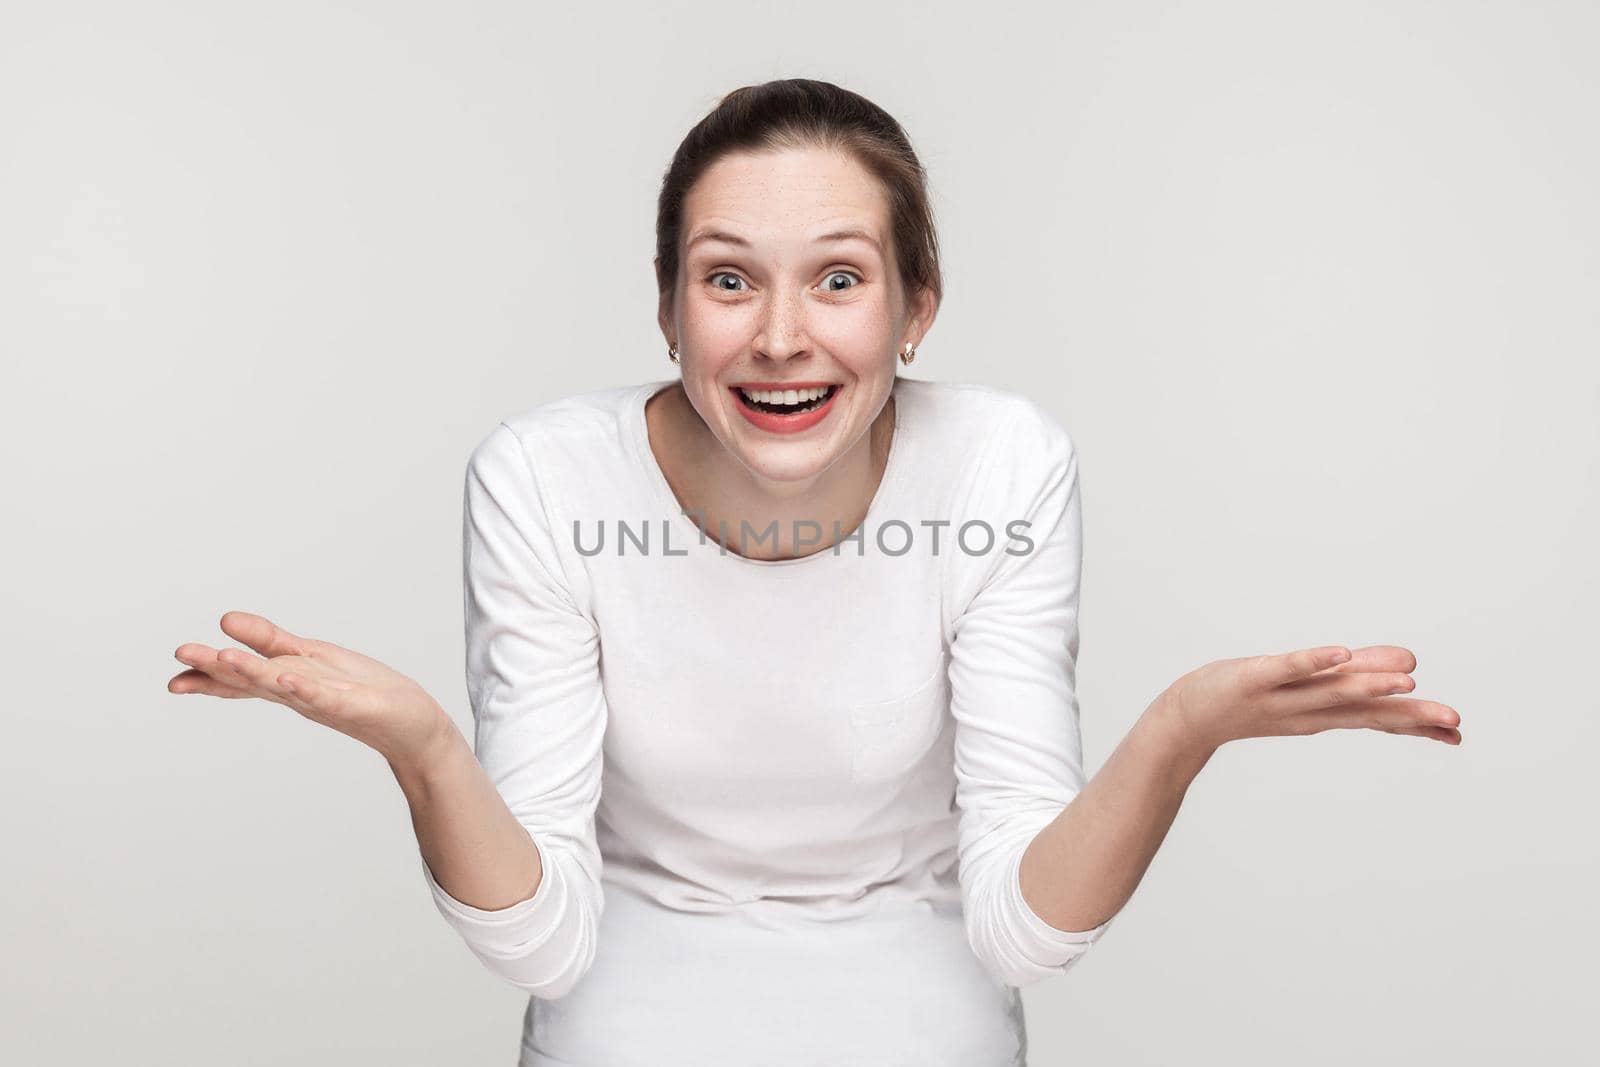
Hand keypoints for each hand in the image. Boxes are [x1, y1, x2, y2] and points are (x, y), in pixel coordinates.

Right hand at [168, 610, 455, 767]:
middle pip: (254, 679)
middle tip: (181, 658)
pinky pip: (327, 696)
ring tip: (223, 658)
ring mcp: (326, 699)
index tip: (173, 677)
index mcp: (288, 679)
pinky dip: (308, 688)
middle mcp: (300, 692)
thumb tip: (226, 620)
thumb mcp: (310, 657)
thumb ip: (269, 640)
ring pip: (283, 685)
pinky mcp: (355, 705)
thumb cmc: (362, 691)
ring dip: (254, 672)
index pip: (242, 677)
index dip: (208, 675)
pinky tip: (289, 678)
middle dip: (218, 669)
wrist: (413, 728)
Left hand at [1162, 644, 1460, 752]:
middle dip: (1409, 715)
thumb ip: (1357, 675)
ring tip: (1408, 680)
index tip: (1458, 732)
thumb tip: (1411, 662)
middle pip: (1363, 712)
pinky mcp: (1252, 678)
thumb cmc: (1249, 700)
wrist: (1186, 719)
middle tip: (1453, 720)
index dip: (1416, 723)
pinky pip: (1286, 667)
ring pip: (1331, 690)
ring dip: (1369, 684)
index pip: (1377, 718)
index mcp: (1324, 714)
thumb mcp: (1309, 688)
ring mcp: (1280, 695)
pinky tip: (1339, 653)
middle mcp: (1308, 710)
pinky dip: (1312, 660)